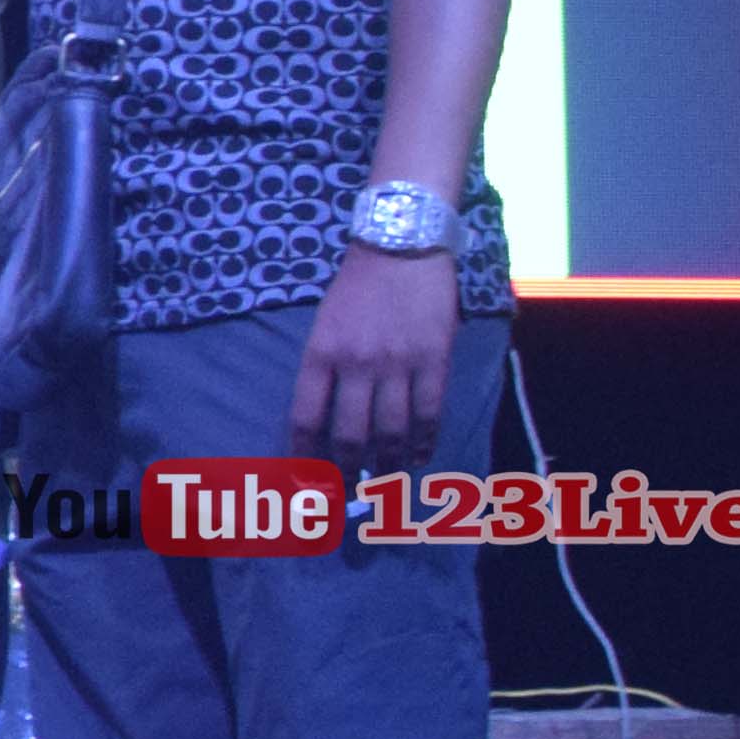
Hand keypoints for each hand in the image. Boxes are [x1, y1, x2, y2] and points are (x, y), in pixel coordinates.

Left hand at [292, 244, 461, 476]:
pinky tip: (419, 456)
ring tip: (385, 480)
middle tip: (348, 492)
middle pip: (350, 434)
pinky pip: (429, 412)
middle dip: (347, 471)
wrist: (401, 245)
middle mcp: (356, 364)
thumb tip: (324, 418)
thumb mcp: (324, 324)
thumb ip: (325, 368)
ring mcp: (398, 364)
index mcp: (320, 354)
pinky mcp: (435, 359)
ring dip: (387, 463)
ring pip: (392, 430)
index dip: (304, 457)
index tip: (305, 481)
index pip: (305, 418)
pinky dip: (424, 440)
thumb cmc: (358, 287)